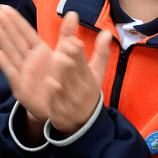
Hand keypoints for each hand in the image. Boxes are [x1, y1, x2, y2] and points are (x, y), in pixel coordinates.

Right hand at [0, 7, 111, 141]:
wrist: (61, 107)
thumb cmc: (61, 79)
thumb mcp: (68, 55)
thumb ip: (68, 34)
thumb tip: (73, 13)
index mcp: (39, 51)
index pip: (25, 32)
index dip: (15, 19)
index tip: (4, 7)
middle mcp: (29, 60)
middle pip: (15, 39)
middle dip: (5, 24)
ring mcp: (23, 72)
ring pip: (11, 52)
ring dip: (1, 38)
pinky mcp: (21, 87)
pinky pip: (12, 72)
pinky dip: (4, 62)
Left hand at [46, 11, 110, 135]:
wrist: (83, 124)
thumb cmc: (87, 91)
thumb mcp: (96, 74)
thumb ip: (100, 53)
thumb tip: (107, 33)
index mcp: (90, 79)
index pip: (84, 64)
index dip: (78, 53)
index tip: (74, 41)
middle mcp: (81, 90)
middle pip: (75, 74)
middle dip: (70, 60)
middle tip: (64, 47)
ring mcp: (71, 102)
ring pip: (66, 86)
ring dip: (62, 73)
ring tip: (57, 59)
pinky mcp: (60, 112)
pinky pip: (56, 102)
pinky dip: (53, 93)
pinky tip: (50, 82)